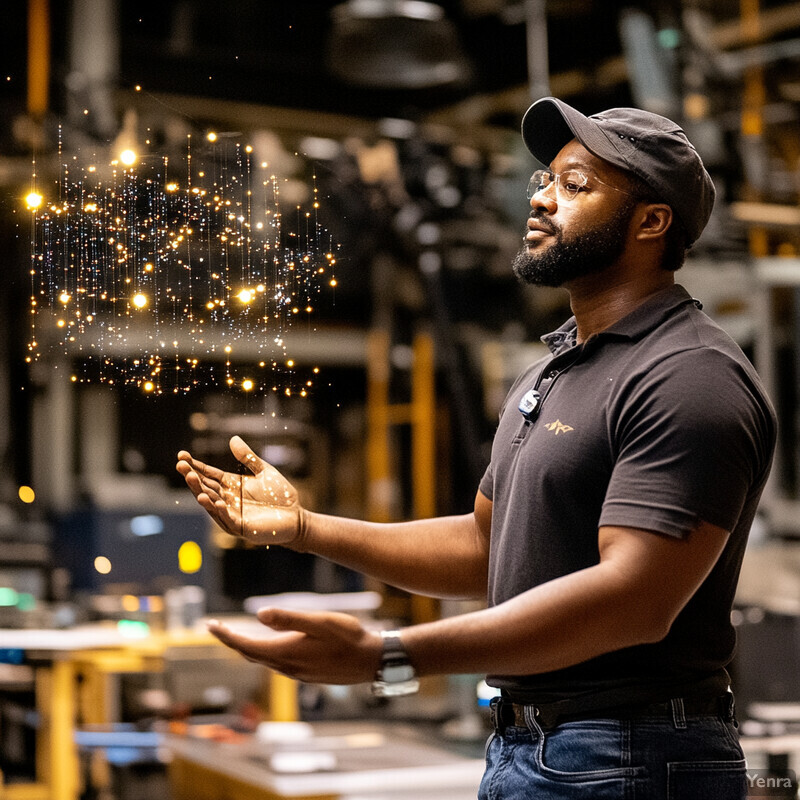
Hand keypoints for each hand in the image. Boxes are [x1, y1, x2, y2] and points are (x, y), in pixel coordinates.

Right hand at [176, 436, 303, 546]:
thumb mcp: (264, 471)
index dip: (195, 466)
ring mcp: (232, 514)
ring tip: (191, 479)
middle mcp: (227, 499)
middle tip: (181, 466)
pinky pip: (228, 519)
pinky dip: (222, 511)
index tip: (181, 456)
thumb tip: (233, 438)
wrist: (296, 516)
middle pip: (206, 487)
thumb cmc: (280, 495)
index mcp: (231, 485)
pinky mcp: (242, 527)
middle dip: (193, 477)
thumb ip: (248, 458)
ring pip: (212, 504)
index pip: (209, 474)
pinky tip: (217, 501)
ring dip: (201, 493)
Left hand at [207, 609, 382, 684]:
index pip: (245, 645)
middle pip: (250, 654)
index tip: (209, 625)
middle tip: (215, 627)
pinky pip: (276, 663)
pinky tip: (268, 643)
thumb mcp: (321, 621)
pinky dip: (264, 652)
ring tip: (235, 634)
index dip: (225, 635)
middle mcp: (287, 666)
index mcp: (286, 651)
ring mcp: (297, 672)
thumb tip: (259, 615)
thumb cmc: (349, 637)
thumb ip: (290, 618)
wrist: (372, 661)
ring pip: (263, 660)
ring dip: (247, 647)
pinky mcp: (306, 673)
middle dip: (231, 640)